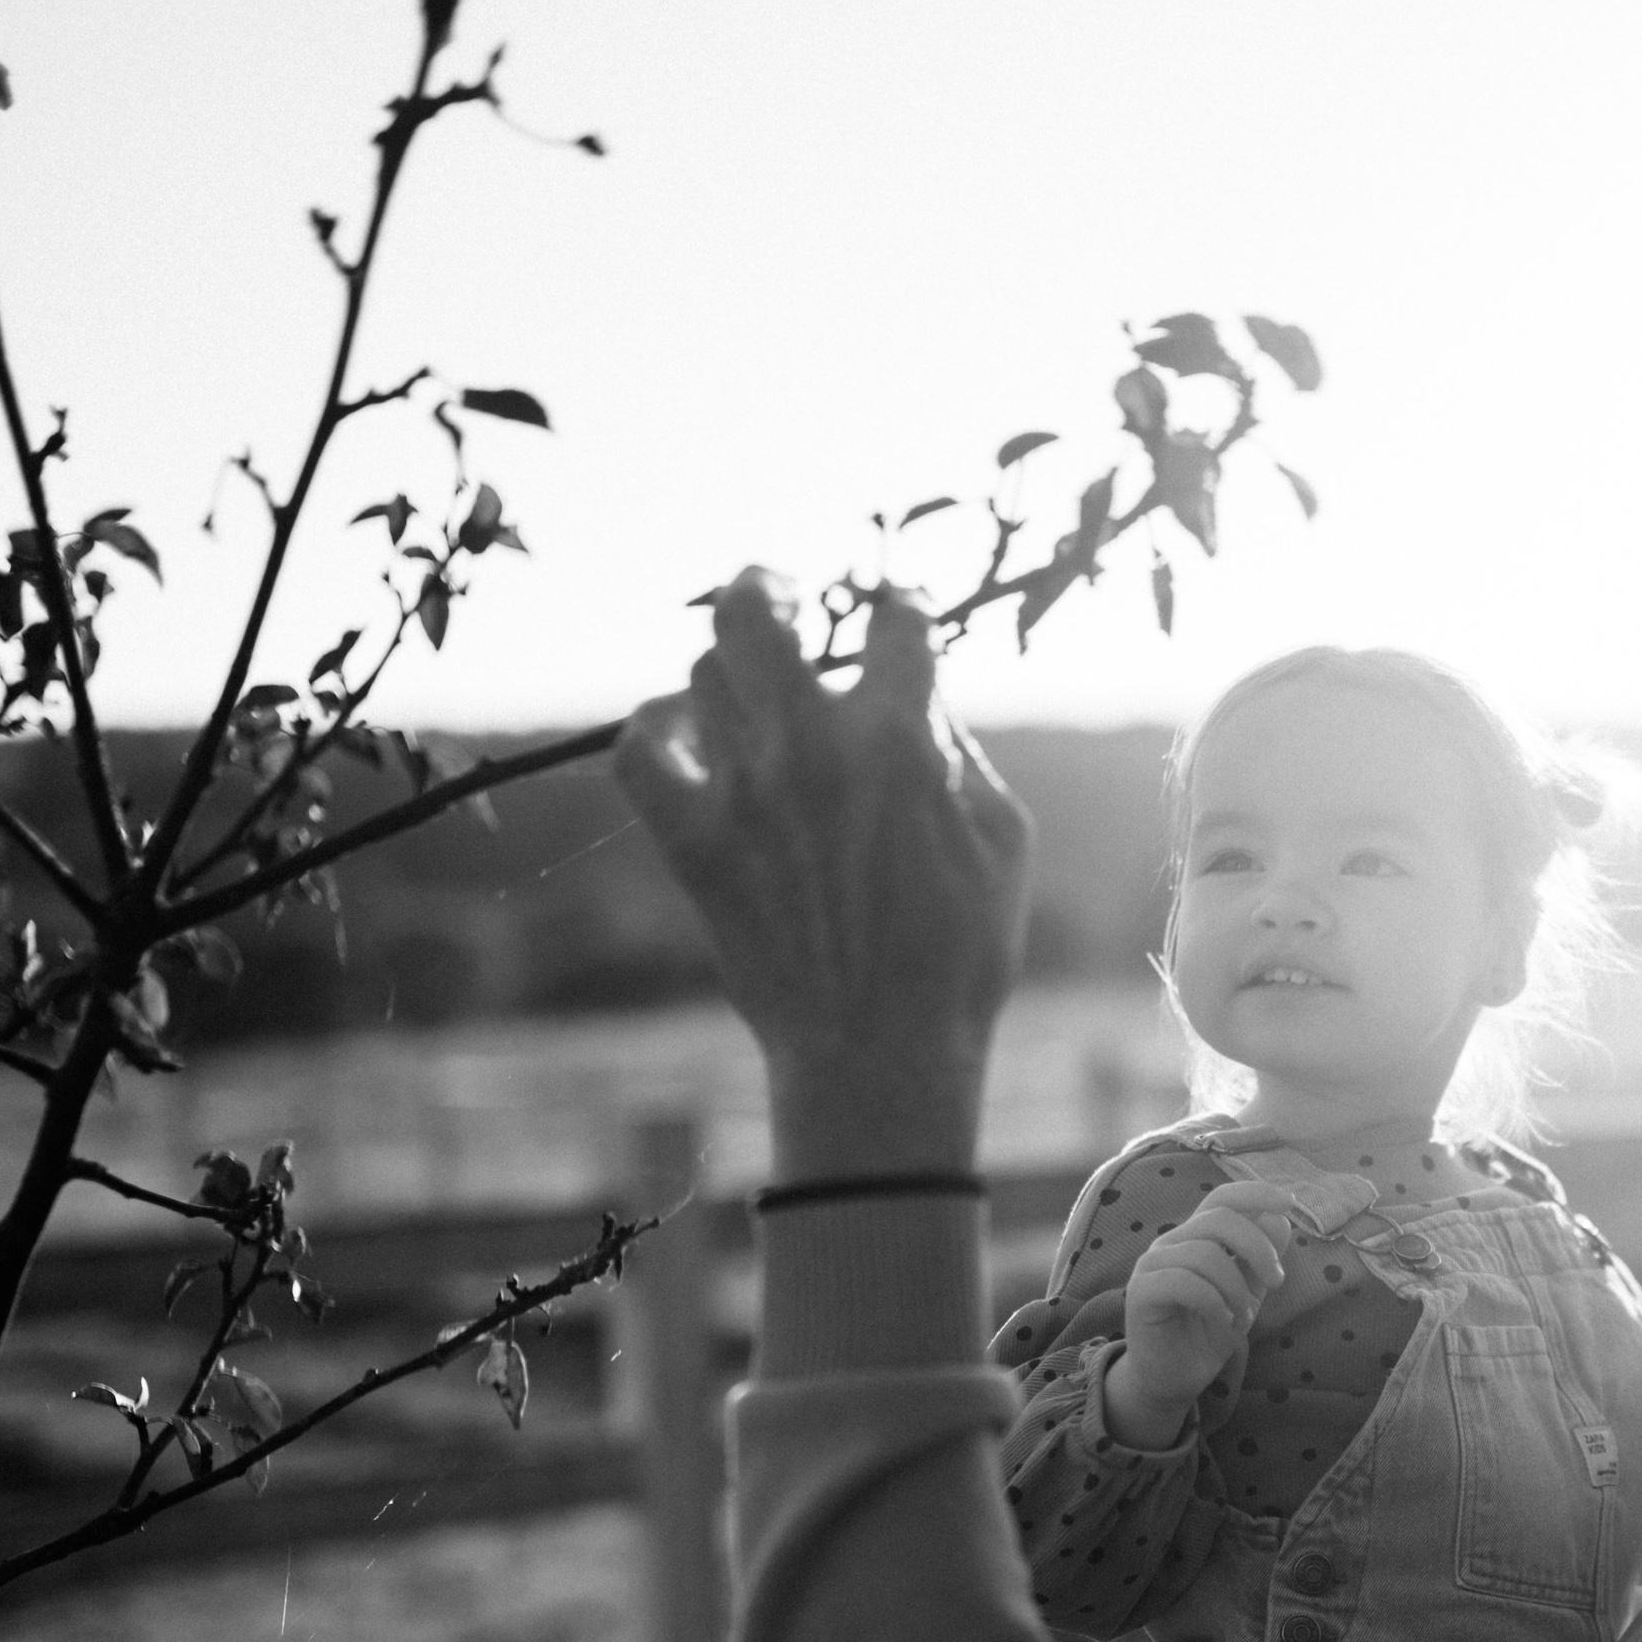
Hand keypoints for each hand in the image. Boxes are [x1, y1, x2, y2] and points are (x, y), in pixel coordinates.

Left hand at [614, 573, 1030, 1176]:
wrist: (879, 1054)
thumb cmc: (958, 957)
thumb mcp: (1003, 842)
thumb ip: (960, 750)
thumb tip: (919, 696)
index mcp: (900, 738)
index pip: (893, 618)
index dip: (897, 608)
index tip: (892, 621)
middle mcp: (813, 746)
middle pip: (758, 611)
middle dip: (771, 586)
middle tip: (783, 596)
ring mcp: (743, 790)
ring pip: (705, 673)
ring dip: (731, 678)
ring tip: (750, 702)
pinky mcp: (692, 841)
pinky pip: (638, 750)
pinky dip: (654, 731)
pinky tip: (680, 738)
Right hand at [1104, 1177, 1365, 1448]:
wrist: (1176, 1378)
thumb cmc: (1210, 1332)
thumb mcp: (1248, 1293)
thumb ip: (1261, 1258)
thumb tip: (1280, 1219)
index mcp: (1198, 1237)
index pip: (1222, 1198)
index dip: (1255, 1193)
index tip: (1289, 1204)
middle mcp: (1172, 1243)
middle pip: (1219, 1219)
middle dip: (1258, 1247)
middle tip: (1276, 1282)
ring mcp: (1152, 1265)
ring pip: (1204, 1253)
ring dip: (1236, 1287)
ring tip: (1243, 1316)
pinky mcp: (1140, 1292)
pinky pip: (1183, 1282)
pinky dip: (1213, 1302)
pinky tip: (1222, 1320)